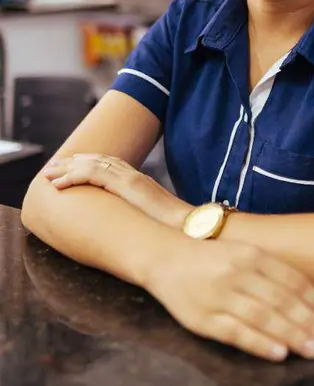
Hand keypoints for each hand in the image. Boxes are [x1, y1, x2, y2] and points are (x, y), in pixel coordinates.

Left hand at [42, 154, 191, 228]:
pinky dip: (73, 177)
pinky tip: (58, 185)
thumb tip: (126, 226)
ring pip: (92, 164)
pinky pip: (93, 175)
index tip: (69, 166)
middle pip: (97, 160)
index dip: (87, 163)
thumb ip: (137, 215)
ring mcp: (131, 179)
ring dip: (66, 168)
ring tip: (48, 174)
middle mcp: (134, 176)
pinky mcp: (128, 186)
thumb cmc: (172, 229)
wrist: (189, 227)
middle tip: (51, 167)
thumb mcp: (149, 218)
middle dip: (72, 162)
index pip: (109, 164)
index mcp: (139, 182)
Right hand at [146, 238, 313, 361]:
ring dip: (293, 334)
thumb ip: (275, 271)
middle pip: (284, 301)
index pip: (295, 281)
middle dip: (312, 323)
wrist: (164, 256)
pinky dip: (259, 343)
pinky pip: (235, 332)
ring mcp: (221, 295)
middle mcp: (240, 273)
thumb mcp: (246, 253)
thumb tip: (311, 299)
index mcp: (255, 255)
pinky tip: (280, 353)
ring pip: (264, 317)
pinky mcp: (202, 317)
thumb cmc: (213, 259)